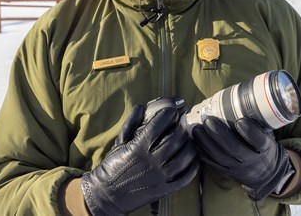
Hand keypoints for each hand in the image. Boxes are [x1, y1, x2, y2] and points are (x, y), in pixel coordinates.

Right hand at [80, 104, 198, 215]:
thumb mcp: (119, 142)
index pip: (160, 124)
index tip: (171, 112)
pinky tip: (190, 158)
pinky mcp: (165, 189)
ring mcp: (160, 177)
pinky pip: (186, 176)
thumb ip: (131, 123)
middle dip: (181, 127)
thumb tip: (141, 107)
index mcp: (139, 147)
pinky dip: (193, 166)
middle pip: (176, 138)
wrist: (107, 195)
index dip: (169, 114)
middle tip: (181, 125)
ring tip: (186, 141)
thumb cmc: (113, 165)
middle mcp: (152, 161)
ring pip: (185, 156)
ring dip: (189, 145)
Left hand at [191, 117, 294, 200]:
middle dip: (219, 134)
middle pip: (234, 148)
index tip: (240, 121)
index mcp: (264, 148)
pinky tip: (195, 141)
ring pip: (220, 156)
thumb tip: (247, 95)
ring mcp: (237, 166)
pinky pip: (212, 162)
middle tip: (208, 120)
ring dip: (206, 142)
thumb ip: (259, 121)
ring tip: (197, 129)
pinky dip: (202, 152)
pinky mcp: (226, 170)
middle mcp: (250, 159)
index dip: (251, 132)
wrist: (265, 172)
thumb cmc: (263, 147)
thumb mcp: (268, 135)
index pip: (260, 141)